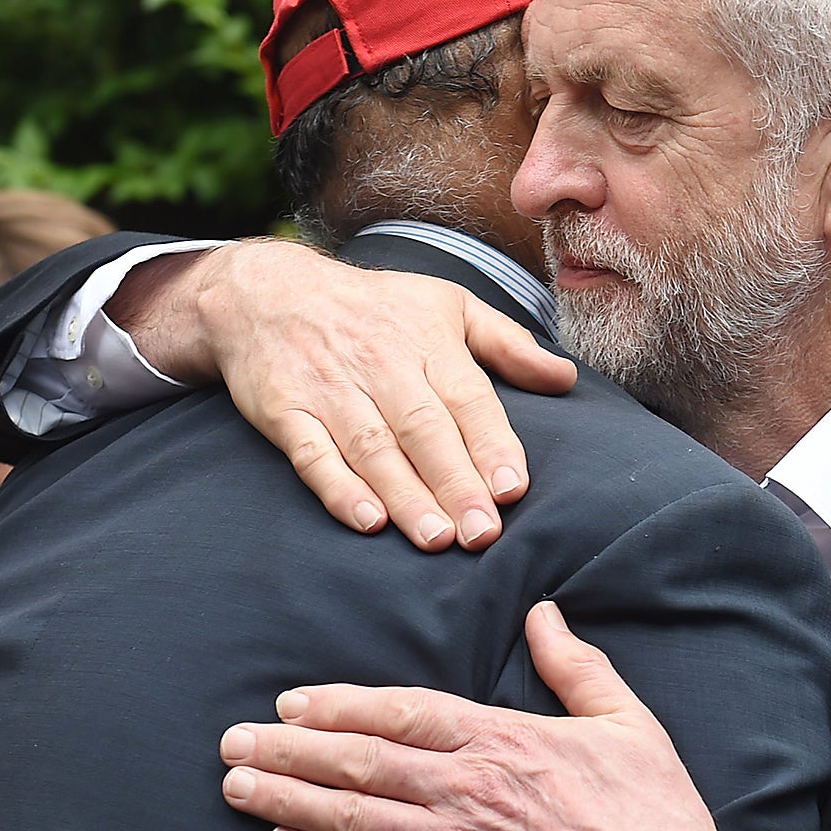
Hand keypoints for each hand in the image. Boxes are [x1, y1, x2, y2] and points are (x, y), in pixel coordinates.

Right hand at [113, 239, 576, 550]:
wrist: (265, 291)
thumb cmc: (372, 306)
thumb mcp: (446, 304)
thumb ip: (508, 344)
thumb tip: (566, 378)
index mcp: (427, 342)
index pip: (466, 398)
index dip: (490, 444)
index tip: (513, 488)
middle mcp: (381, 365)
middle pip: (423, 430)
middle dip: (455, 483)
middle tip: (482, 533)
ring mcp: (330, 390)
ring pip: (373, 448)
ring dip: (405, 496)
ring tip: (437, 539)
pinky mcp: (284, 411)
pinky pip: (312, 453)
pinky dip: (338, 488)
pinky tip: (366, 520)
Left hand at [218, 601, 763, 830]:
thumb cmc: (655, 817)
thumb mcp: (626, 723)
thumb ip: (575, 666)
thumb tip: (543, 611)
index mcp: (503, 739)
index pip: (401, 711)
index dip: (339, 704)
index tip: (291, 700)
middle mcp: (468, 788)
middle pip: (358, 761)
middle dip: (288, 749)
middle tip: (234, 740)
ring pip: (352, 818)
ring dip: (286, 799)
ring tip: (237, 785)